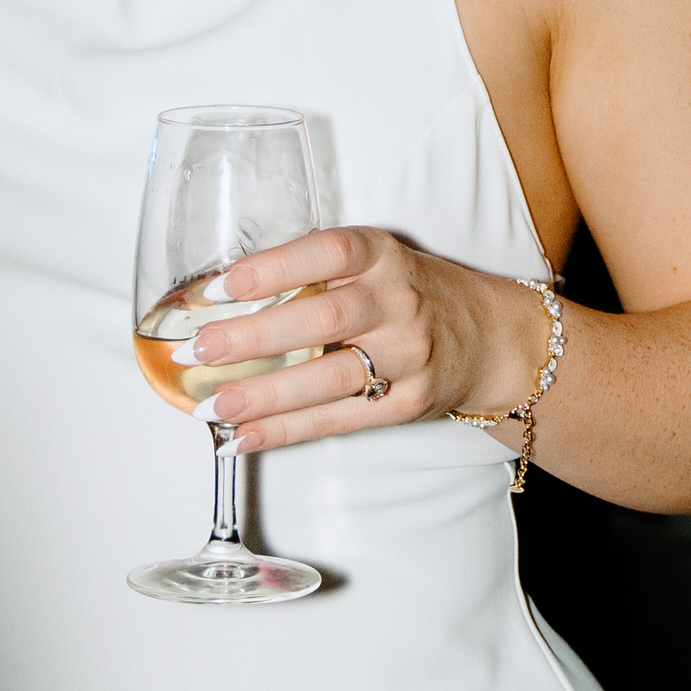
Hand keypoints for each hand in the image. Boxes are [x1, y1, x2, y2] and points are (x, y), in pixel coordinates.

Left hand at [181, 227, 539, 451]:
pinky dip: (287, 431)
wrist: (491, 337)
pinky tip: (244, 436)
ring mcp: (408, 355)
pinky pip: (340, 420)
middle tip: (199, 351)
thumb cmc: (415, 293)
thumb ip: (317, 272)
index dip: (273, 267)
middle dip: (254, 337)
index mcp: (383, 256)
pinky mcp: (409, 403)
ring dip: (265, 395)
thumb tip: (224, 296)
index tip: (221, 285)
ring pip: (330, 378)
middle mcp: (398, 301)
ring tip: (213, 405)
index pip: (327, 253)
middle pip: (323, 319)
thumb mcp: (377, 263)